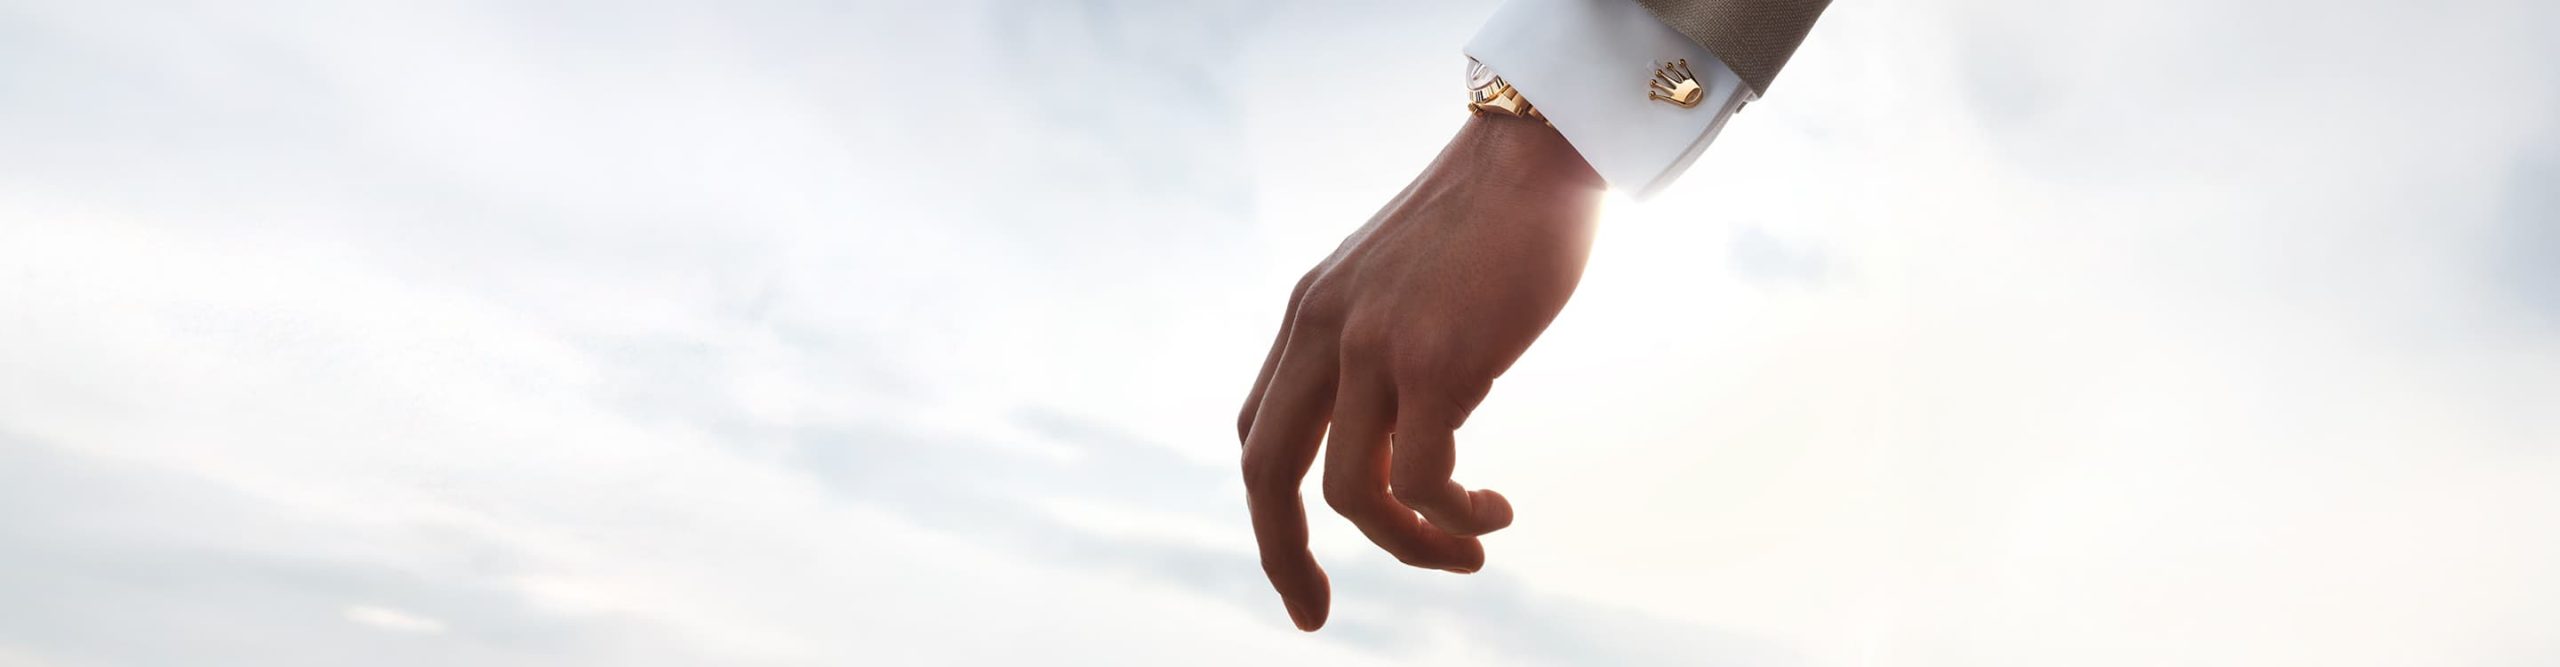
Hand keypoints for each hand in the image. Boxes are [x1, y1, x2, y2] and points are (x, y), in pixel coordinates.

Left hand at [1236, 114, 1604, 630]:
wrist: (1538, 151)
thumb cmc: (1493, 220)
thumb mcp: (1409, 288)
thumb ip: (1391, 354)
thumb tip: (1414, 441)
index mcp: (1310, 313)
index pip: (1260, 428)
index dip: (1273, 503)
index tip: (1307, 555)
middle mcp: (1323, 331)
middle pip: (1265, 472)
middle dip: (1281, 556)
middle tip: (1311, 614)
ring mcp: (1374, 347)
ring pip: (1351, 494)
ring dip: (1407, 545)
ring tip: (1467, 553)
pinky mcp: (1437, 362)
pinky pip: (1422, 480)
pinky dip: (1452, 516)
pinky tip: (1494, 512)